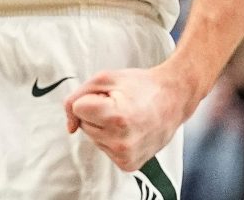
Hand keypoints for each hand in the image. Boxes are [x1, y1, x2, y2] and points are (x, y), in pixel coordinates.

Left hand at [64, 66, 195, 171]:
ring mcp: (126, 156)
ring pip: (93, 137)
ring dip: (104, 126)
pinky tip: (130, 130)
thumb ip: (76, 97)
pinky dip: (112, 138)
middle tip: (121, 105)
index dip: (92, 98)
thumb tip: (70, 127)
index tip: (113, 96)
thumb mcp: (104, 79)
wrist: (173, 99)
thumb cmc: (139, 86)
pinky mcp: (129, 164)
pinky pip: (104, 148)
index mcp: (116, 118)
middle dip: (97, 113)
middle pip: (84, 125)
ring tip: (127, 117)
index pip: (77, 108)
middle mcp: (121, 142)